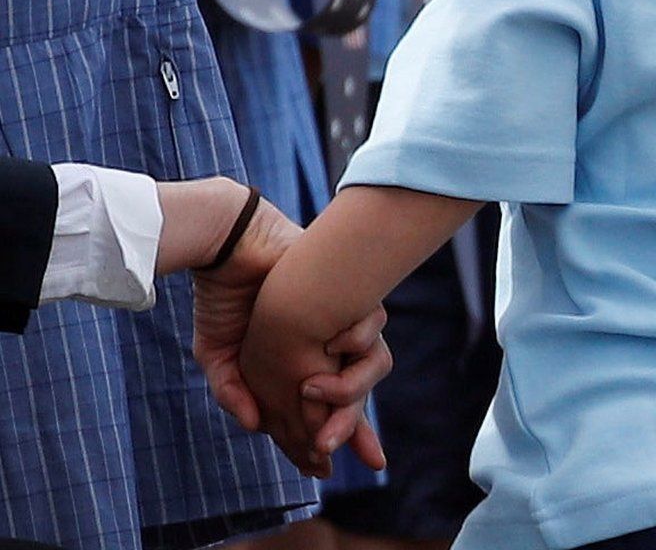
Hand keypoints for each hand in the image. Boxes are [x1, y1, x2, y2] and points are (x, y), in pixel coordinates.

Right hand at [192, 196, 390, 475]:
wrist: (228, 248)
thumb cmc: (224, 297)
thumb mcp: (218, 354)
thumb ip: (233, 391)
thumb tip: (256, 427)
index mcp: (301, 364)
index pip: (326, 408)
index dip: (329, 438)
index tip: (327, 472)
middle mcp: (329, 348)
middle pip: (358, 394)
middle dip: (350, 428)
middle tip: (334, 453)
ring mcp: (345, 324)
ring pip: (370, 368)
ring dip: (348, 394)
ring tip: (315, 402)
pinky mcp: (355, 298)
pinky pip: (371, 331)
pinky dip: (355, 345)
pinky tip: (331, 348)